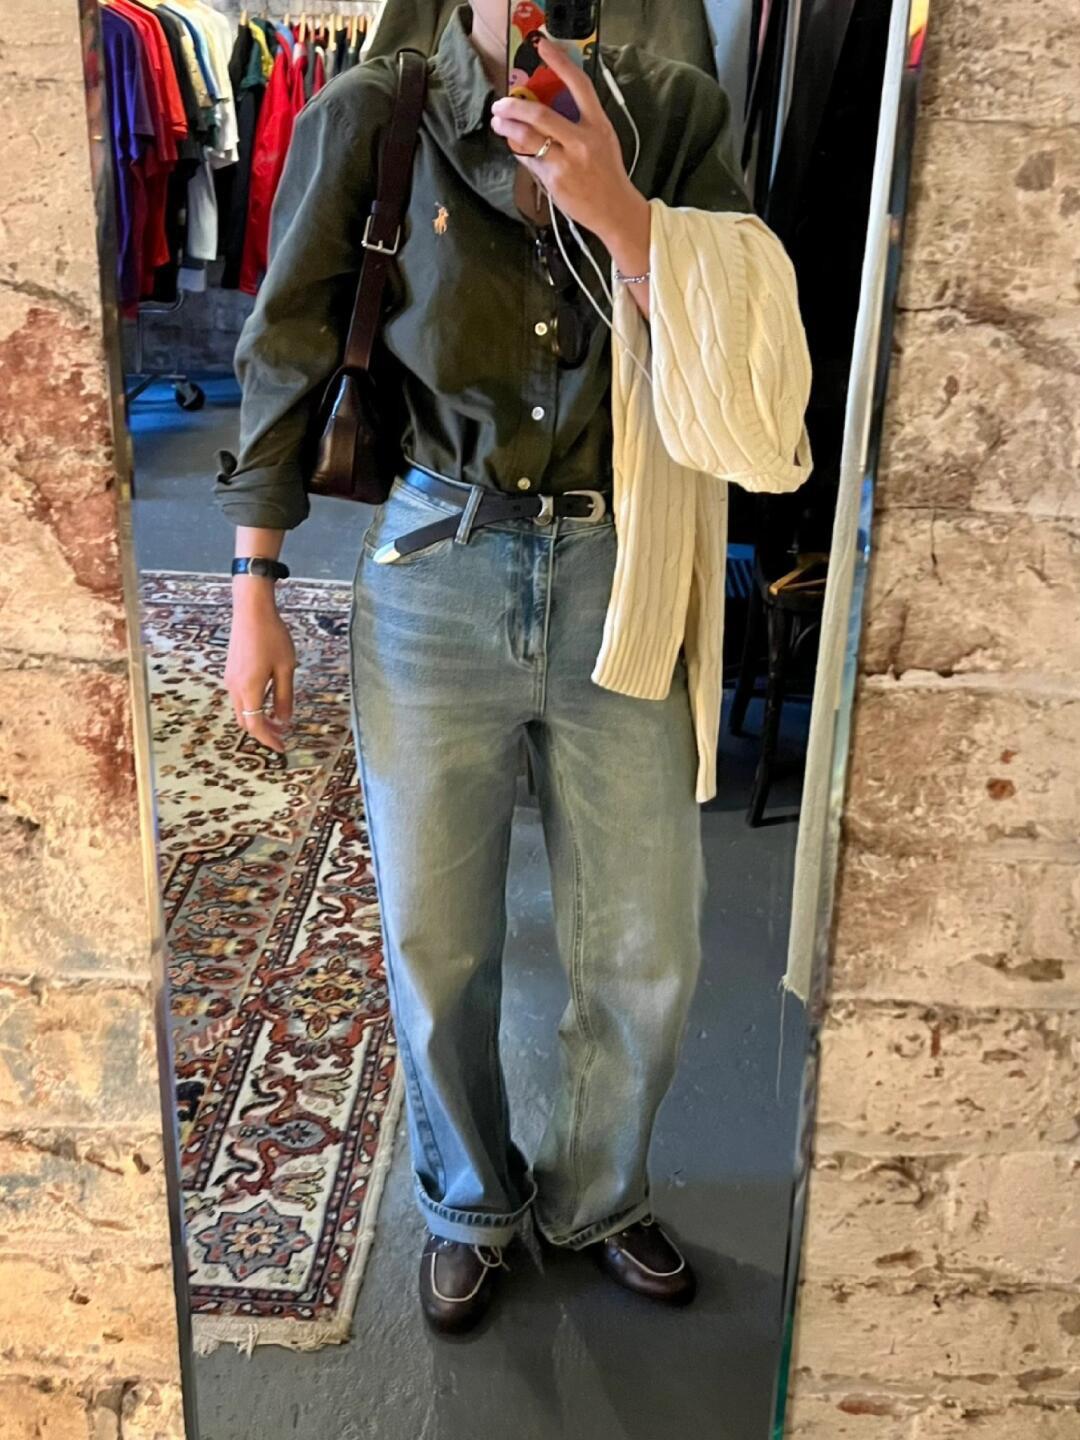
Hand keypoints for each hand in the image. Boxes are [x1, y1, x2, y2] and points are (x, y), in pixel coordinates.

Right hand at [224, 590, 296, 753]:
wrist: (251, 611)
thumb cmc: (272, 637)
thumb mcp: (285, 668)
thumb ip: (284, 697)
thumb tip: (284, 720)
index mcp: (249, 689)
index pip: (256, 725)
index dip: (268, 739)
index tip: (282, 747)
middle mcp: (235, 688)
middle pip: (245, 721)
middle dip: (262, 732)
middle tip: (281, 736)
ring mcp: (230, 679)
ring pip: (241, 710)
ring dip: (256, 719)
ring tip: (276, 720)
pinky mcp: (231, 671)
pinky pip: (239, 697)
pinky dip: (251, 706)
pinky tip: (267, 700)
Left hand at [491, 35, 650, 270]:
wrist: (615, 210)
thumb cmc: (606, 173)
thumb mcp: (602, 140)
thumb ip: (580, 122)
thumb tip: (549, 108)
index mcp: (598, 125)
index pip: (580, 85)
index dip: (560, 63)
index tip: (543, 46)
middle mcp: (582, 141)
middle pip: (541, 114)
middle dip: (514, 105)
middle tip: (501, 103)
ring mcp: (567, 162)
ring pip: (528, 138)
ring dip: (508, 127)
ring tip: (499, 121)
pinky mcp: (554, 180)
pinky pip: (530, 160)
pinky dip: (519, 150)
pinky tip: (514, 145)